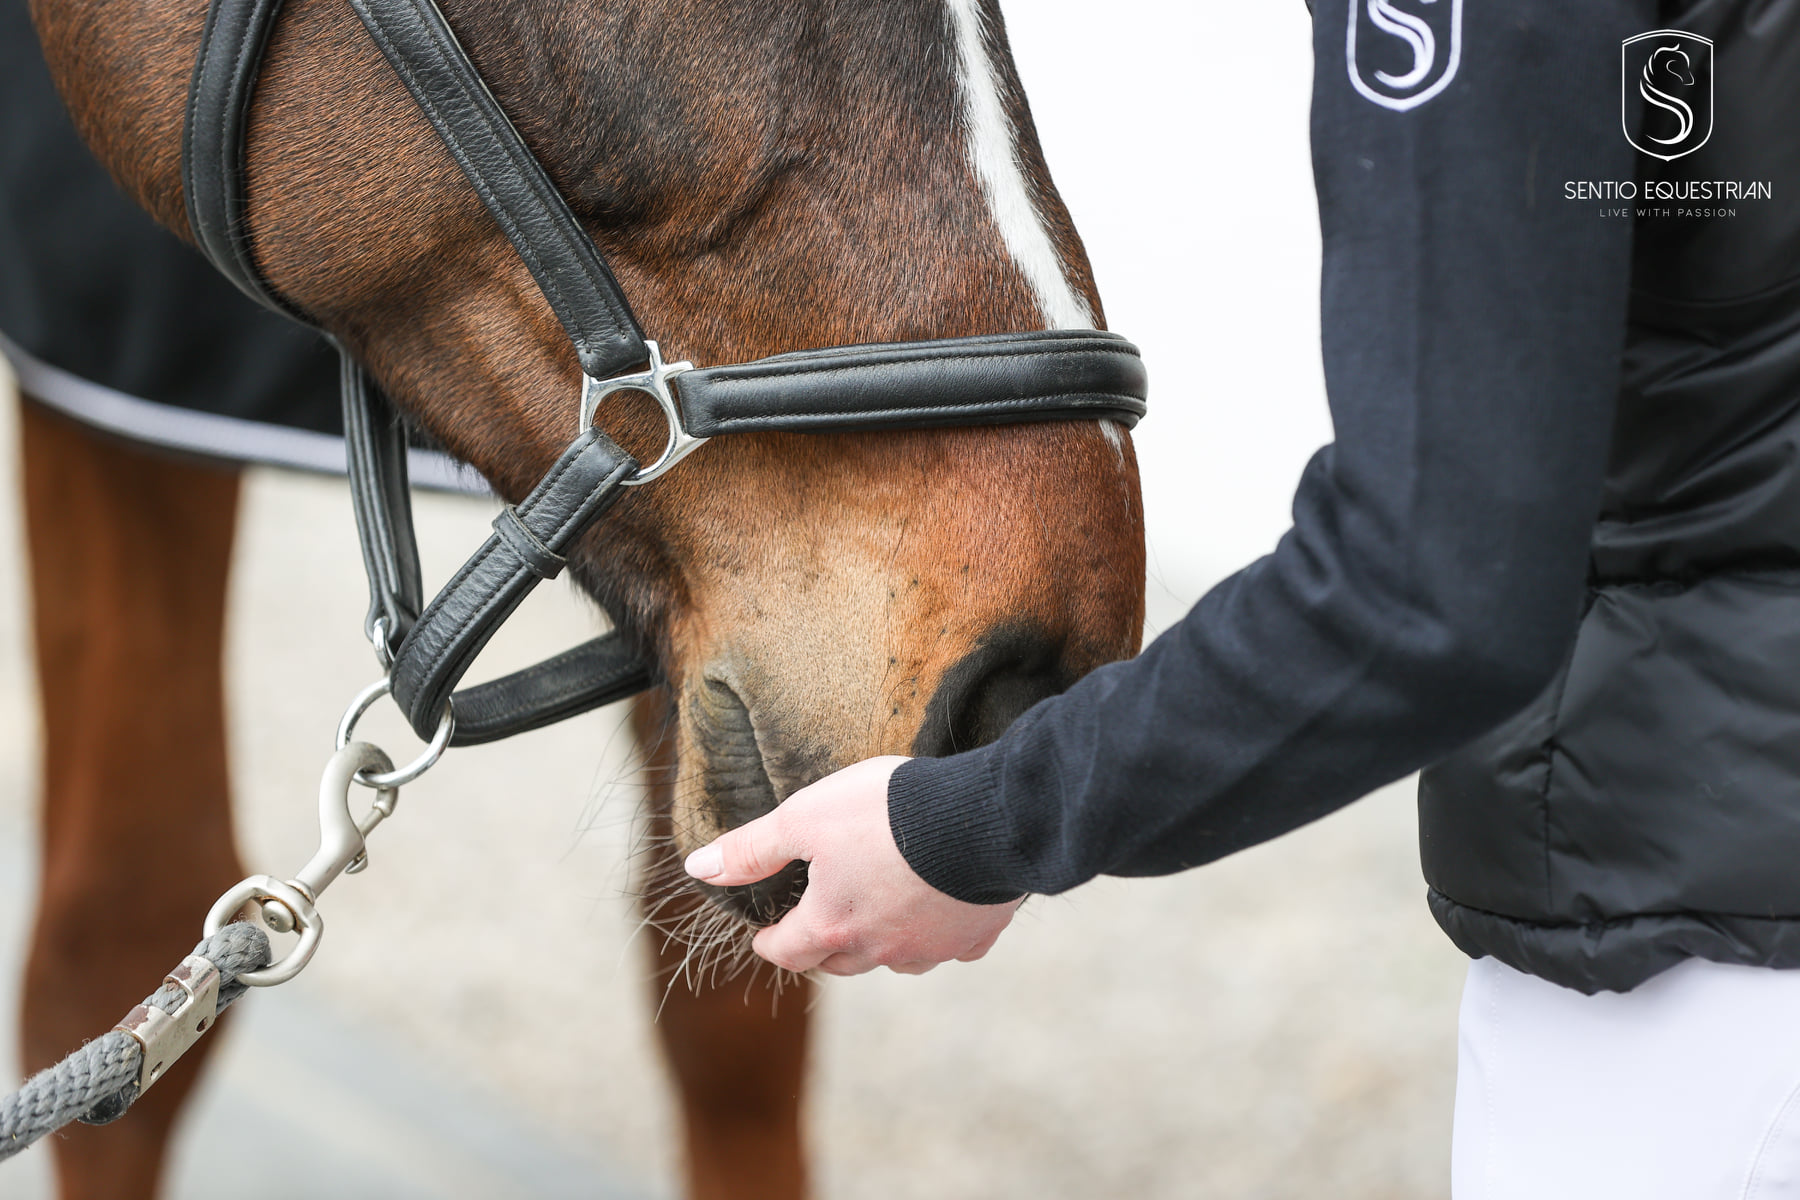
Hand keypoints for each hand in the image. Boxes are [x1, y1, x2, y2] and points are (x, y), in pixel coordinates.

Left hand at [683, 755, 1021, 975]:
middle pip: (838, 961)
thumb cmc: (889, 812)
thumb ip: (753, 847)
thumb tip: (699, 867)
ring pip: (892, 959)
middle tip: (815, 922)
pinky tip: (938, 906)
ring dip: (877, 942)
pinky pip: (946, 947)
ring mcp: (930, 948)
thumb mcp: (805, 816)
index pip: (787, 951)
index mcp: (832, 924)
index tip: (765, 934)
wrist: (984, 816)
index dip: (771, 941)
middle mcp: (879, 949)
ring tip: (876, 911)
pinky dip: (934, 932)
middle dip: (820, 945)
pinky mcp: (974, 937)